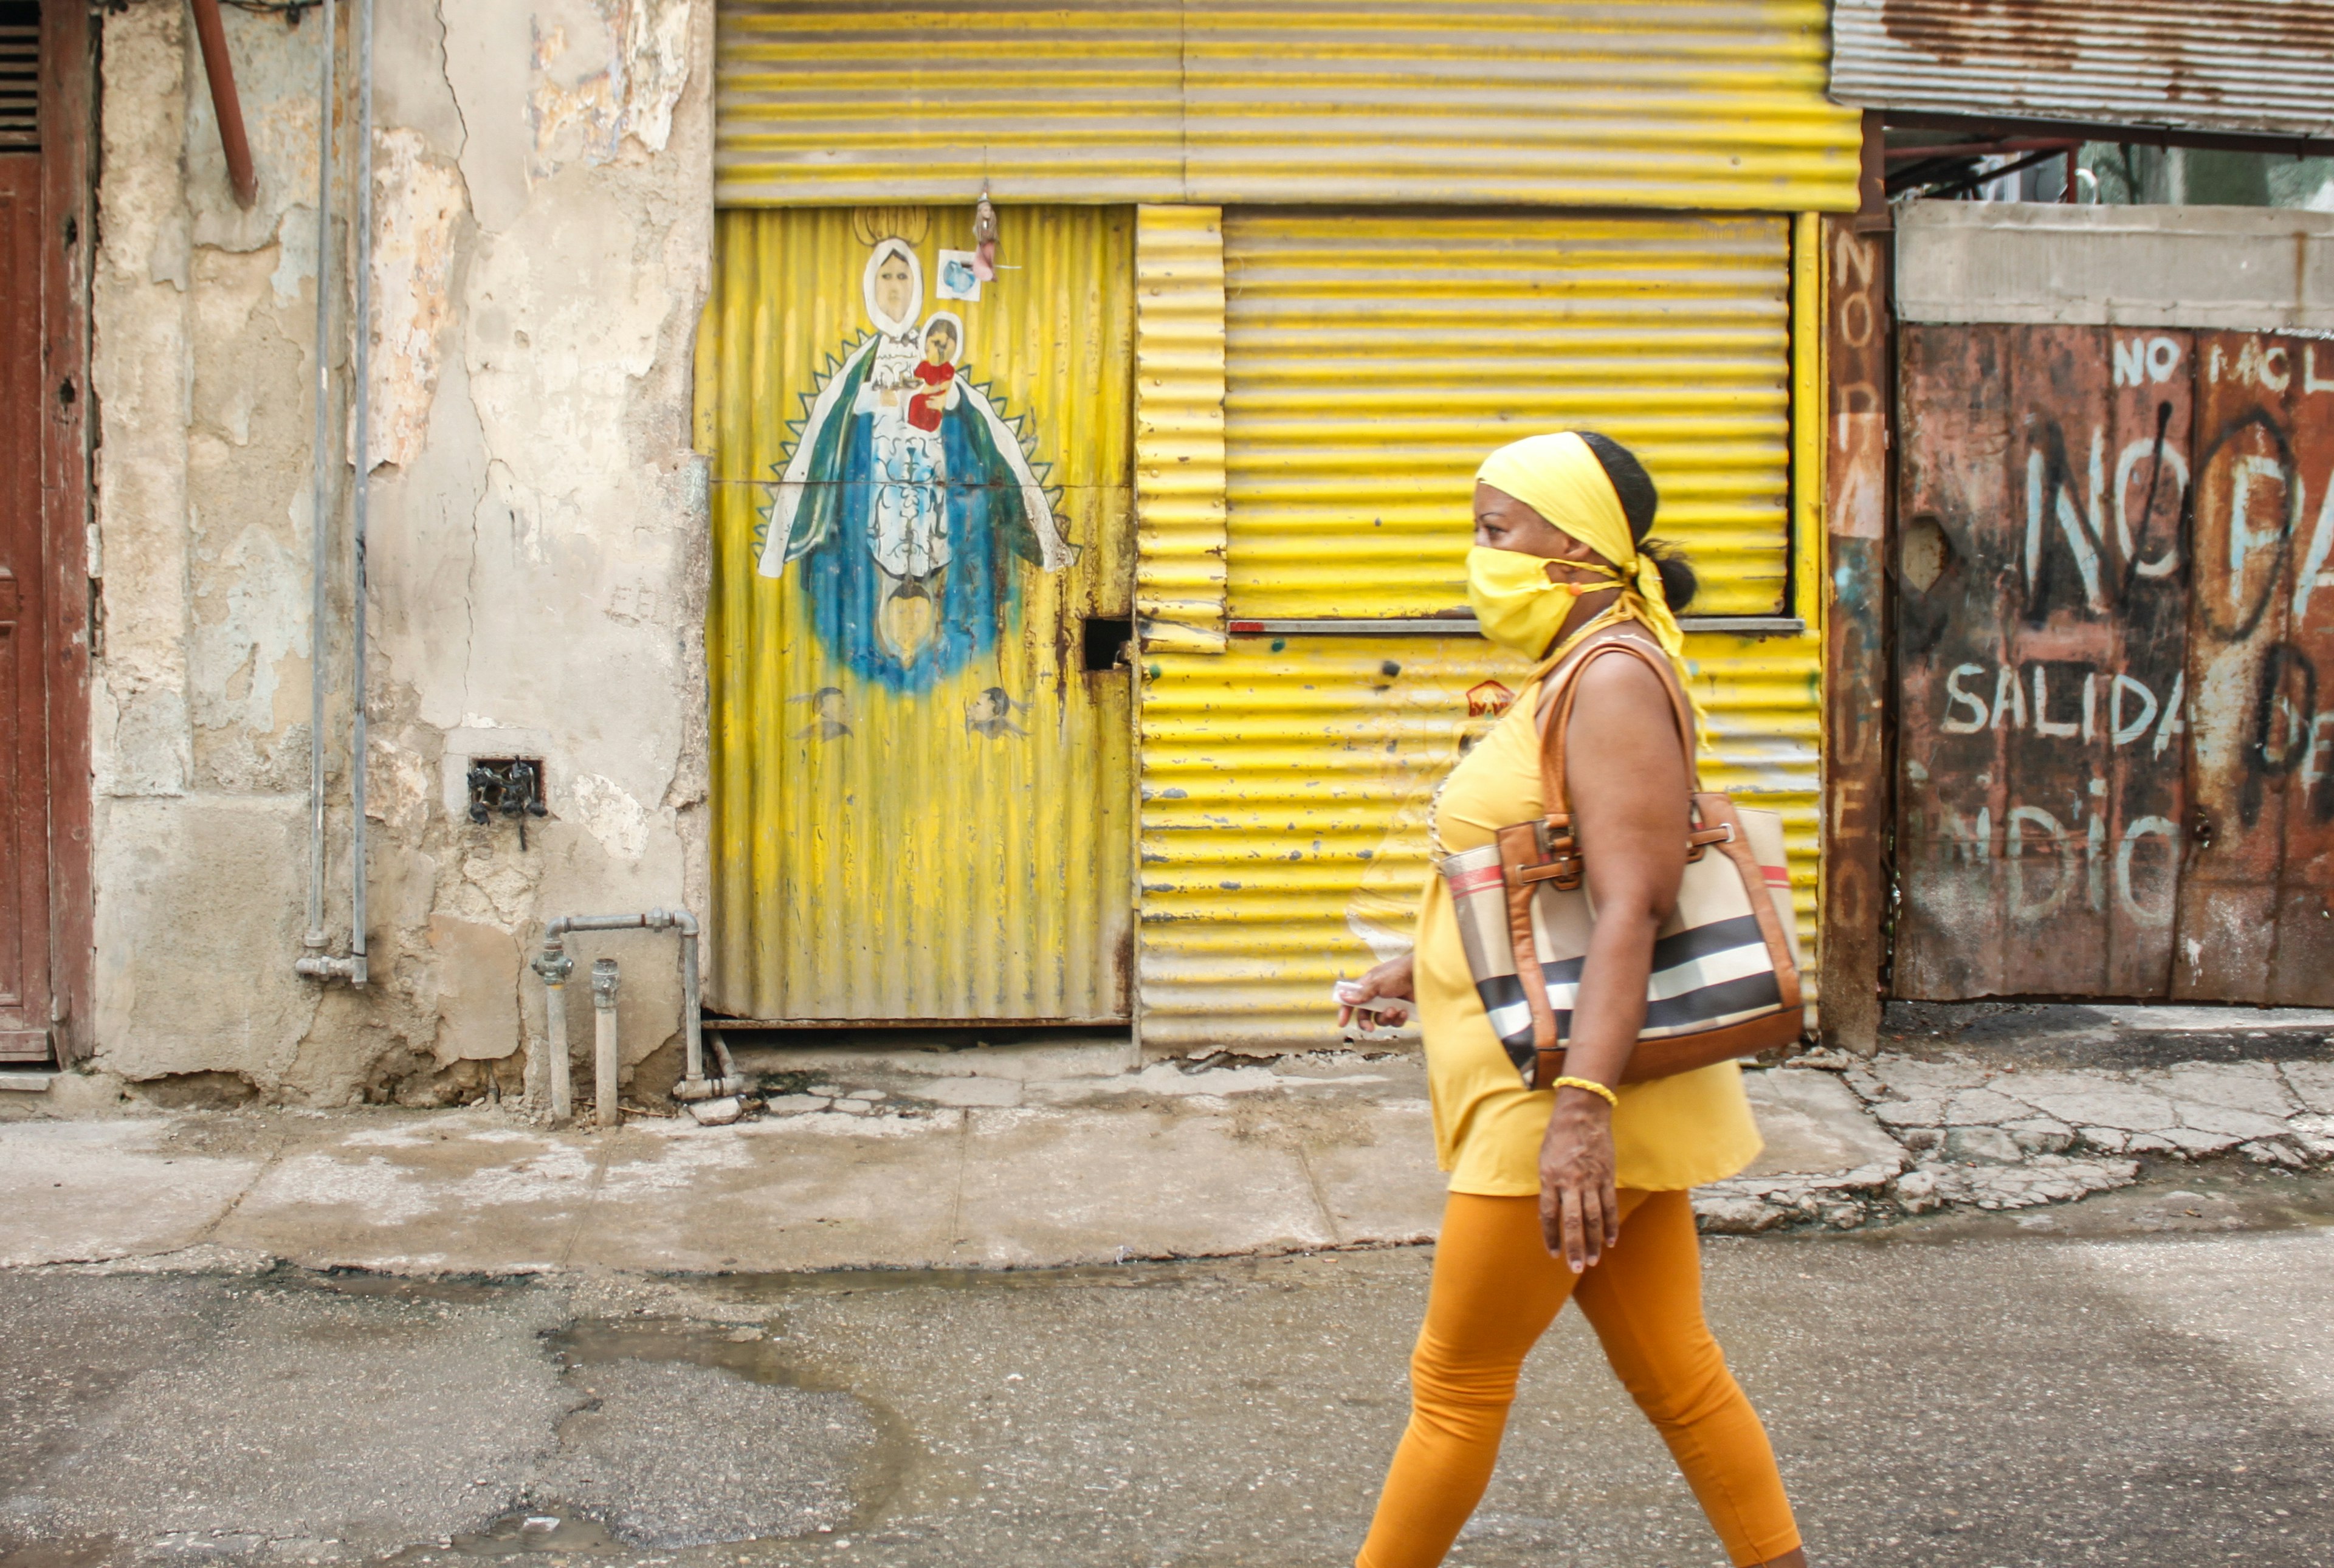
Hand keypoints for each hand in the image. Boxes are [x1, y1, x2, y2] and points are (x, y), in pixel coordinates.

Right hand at [1335, 954, 1413, 1031]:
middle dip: (1366, 1023)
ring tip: (1394, 1009)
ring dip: (1386, 1017)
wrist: (1422, 974)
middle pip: (1365, 1015)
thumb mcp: (1377, 982)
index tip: (1342, 1023)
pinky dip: (1399, 1018)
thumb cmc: (1398, 973)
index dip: (1345, 1011)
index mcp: (1367, 986)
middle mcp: (1377, 996)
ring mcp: (1389, 1003)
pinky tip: (1404, 1011)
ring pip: (1381, 1020)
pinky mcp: (1401, 1009)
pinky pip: (1395, 1021)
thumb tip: (1344, 997)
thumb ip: (1362, 993)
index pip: (1351, 1000)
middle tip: (1370, 1028)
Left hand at [1538, 1086, 1619, 1271]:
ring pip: (1593, 1217)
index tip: (1553, 1254)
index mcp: (1549, 1178)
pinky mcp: (1607, 1176)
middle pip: (1572, 1221)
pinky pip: (1609, 1206)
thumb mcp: (1544, 1160)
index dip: (1551, 1236)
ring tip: (1593, 1260)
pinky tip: (1611, 1241)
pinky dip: (1611, 1225)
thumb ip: (1548, 1187)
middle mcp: (1570, 1182)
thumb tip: (1551, 1213)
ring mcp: (1590, 1180)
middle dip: (1574, 1247)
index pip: (1548, 1215)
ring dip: (1593, 1241)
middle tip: (1576, 1267)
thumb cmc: (1559, 1137)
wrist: (1582, 1114)